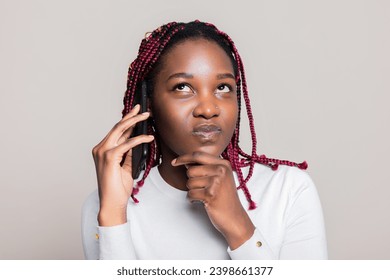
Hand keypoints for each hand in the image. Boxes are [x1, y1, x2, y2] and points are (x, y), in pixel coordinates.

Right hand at [92, 104, 153, 225]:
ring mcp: (103, 152)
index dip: (127, 121)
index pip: (117, 131)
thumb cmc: (117, 188)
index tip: (136, 113)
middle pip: (118, 127)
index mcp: (103, 150)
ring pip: (120, 130)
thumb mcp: (125, 167)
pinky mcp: (109, 157)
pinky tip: (148, 137)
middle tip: (142, 108)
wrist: (112, 203)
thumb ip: (128, 154)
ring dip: (135, 122)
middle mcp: (100, 148)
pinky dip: (139, 139)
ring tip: (146, 116)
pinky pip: (127, 144)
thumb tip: (136, 141)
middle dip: (131, 116)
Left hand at [172, 151, 254, 249]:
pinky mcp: (210, 194)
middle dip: (191, 181)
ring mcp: (216, 182)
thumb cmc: (225, 198)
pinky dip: (192, 199)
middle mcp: (221, 170)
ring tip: (204, 196)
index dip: (184, 158)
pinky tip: (202, 202)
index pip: (198, 155)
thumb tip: (185, 162)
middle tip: (202, 189)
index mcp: (223, 164)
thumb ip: (206, 168)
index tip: (174, 162)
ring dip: (192, 191)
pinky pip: (190, 193)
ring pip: (189, 182)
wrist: (234, 218)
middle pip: (191, 170)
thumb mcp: (220, 178)